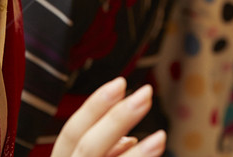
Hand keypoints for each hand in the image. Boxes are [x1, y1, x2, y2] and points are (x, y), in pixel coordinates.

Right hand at [52, 77, 166, 156]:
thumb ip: (104, 151)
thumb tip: (130, 140)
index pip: (71, 132)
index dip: (94, 107)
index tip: (120, 82)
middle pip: (87, 147)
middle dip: (116, 120)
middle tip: (146, 93)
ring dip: (137, 155)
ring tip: (161, 137)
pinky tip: (156, 152)